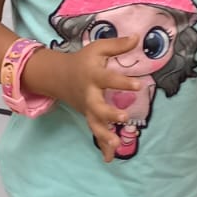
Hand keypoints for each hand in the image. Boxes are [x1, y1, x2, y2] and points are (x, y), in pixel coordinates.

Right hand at [37, 38, 142, 163]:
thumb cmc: (82, 61)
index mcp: (93, 76)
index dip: (123, 82)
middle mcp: (90, 95)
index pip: (109, 79)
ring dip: (104, 136)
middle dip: (109, 114)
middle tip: (124, 118)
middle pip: (98, 107)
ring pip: (95, 124)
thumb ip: (117, 45)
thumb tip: (138, 38)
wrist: (57, 76)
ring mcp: (88, 108)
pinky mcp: (88, 117)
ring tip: (117, 145)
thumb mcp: (97, 49)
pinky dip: (102, 146)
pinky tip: (110, 158)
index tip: (139, 84)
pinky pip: (95, 132)